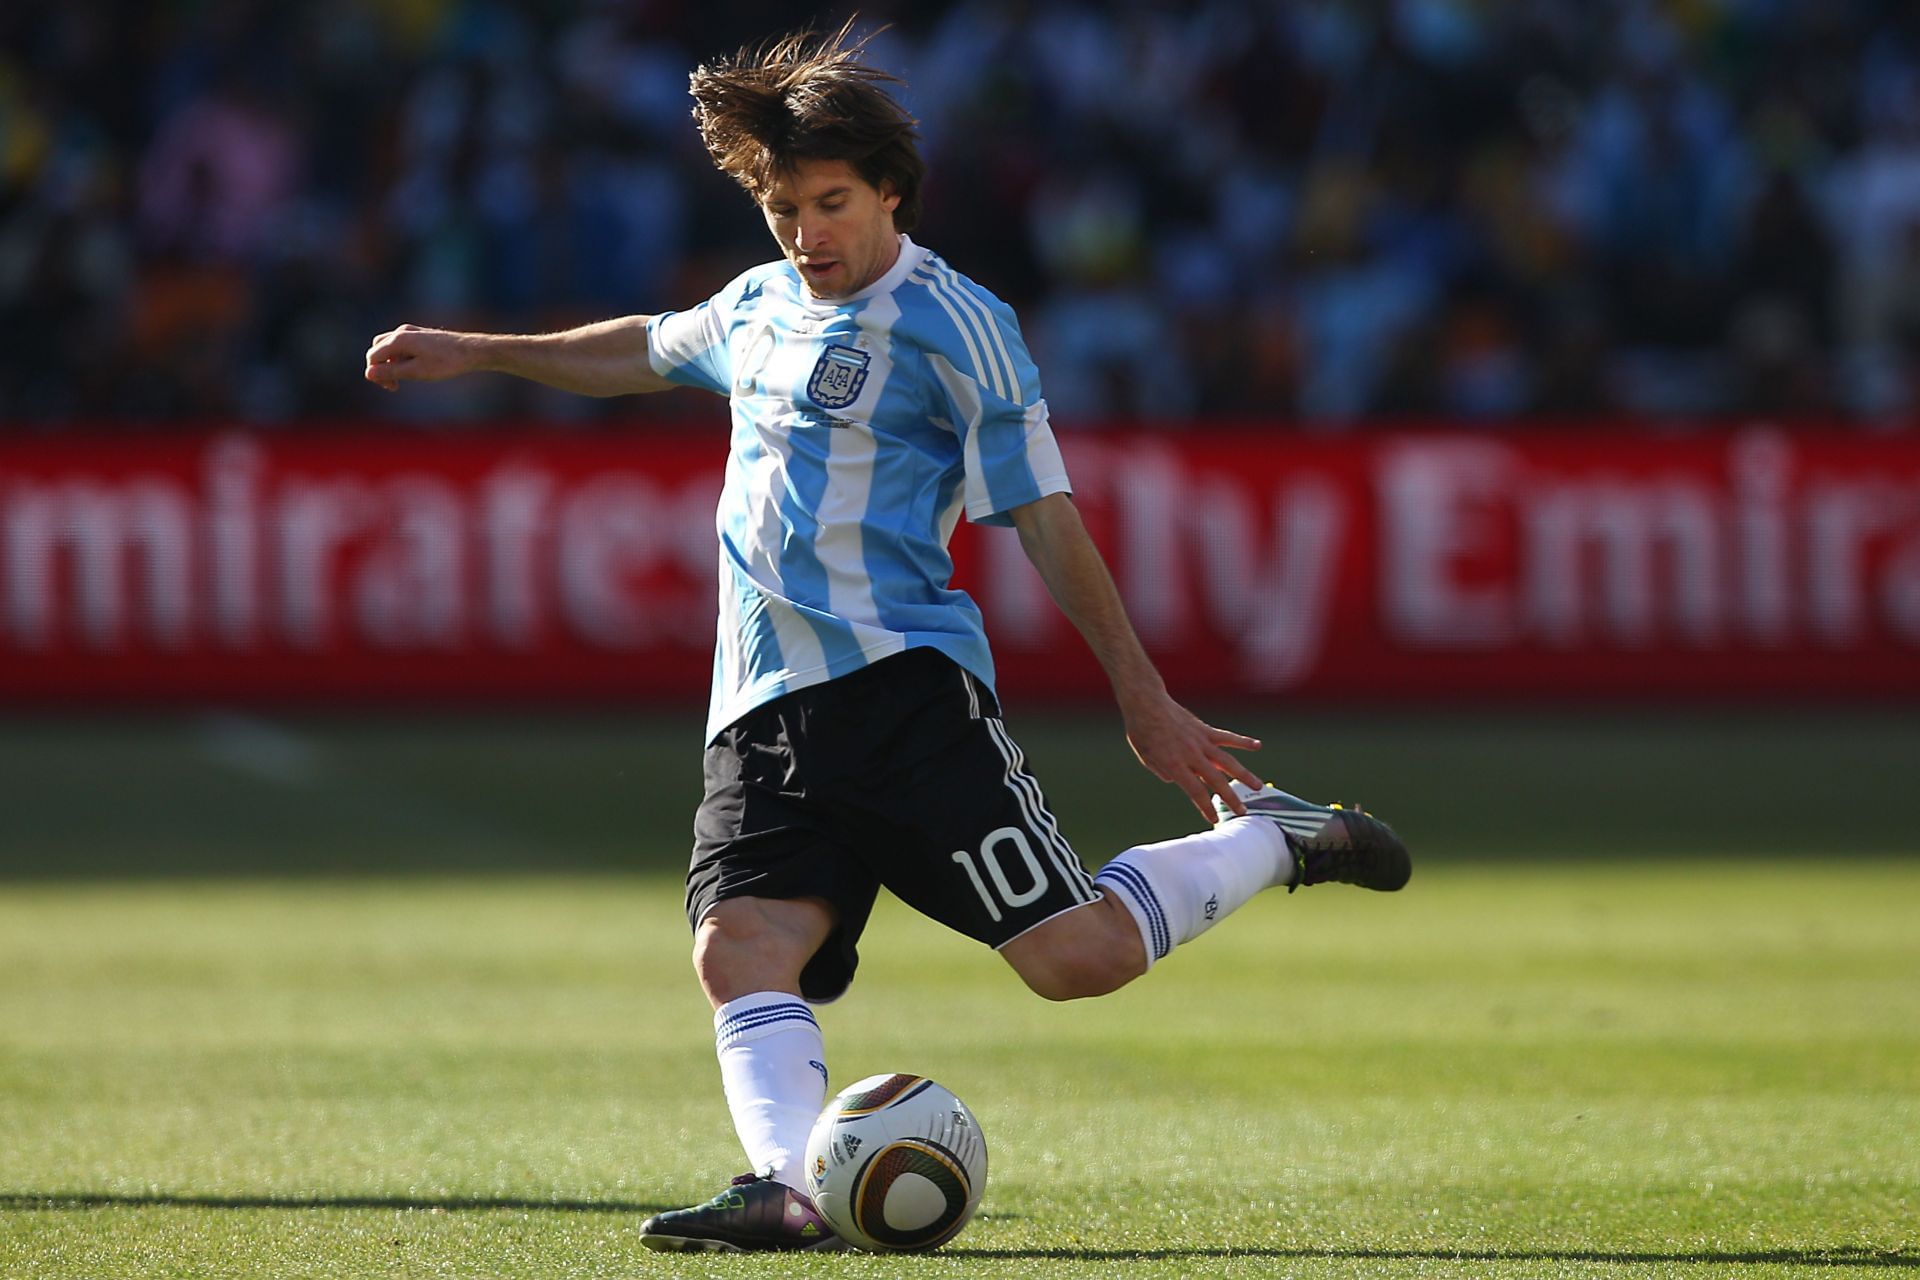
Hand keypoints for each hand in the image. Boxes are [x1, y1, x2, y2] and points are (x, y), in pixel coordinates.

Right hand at [363, 324, 480, 390]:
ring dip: (390, 363)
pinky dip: (401, 358)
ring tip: (403, 379)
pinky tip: (413, 370)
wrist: (471, 351)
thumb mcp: (416, 371)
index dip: (376, 374)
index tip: (391, 388)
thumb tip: (368, 374)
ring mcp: (412, 331)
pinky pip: (402, 345)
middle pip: (378, 348)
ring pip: (389, 346)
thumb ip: (391, 372)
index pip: (373, 356)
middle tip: (393, 386)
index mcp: (398, 339)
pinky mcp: (421, 335)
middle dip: (380, 367)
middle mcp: (402, 331)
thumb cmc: (445, 362)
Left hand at [1118, 687, 1264, 823]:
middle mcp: (1191, 754)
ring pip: (1228, 761)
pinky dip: (1243, 741)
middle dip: (1230, 798)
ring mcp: (1201, 741)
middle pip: (1216, 780)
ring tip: (1259, 787)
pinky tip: (1257, 746)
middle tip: (1243, 812)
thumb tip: (1180, 780)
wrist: (1146, 704)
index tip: (1214, 820)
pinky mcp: (1205, 730)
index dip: (1206, 807)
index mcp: (1175, 764)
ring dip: (1244, 775)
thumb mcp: (1147, 759)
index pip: (1195, 791)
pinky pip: (1227, 737)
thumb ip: (1164, 772)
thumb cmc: (1142, 732)